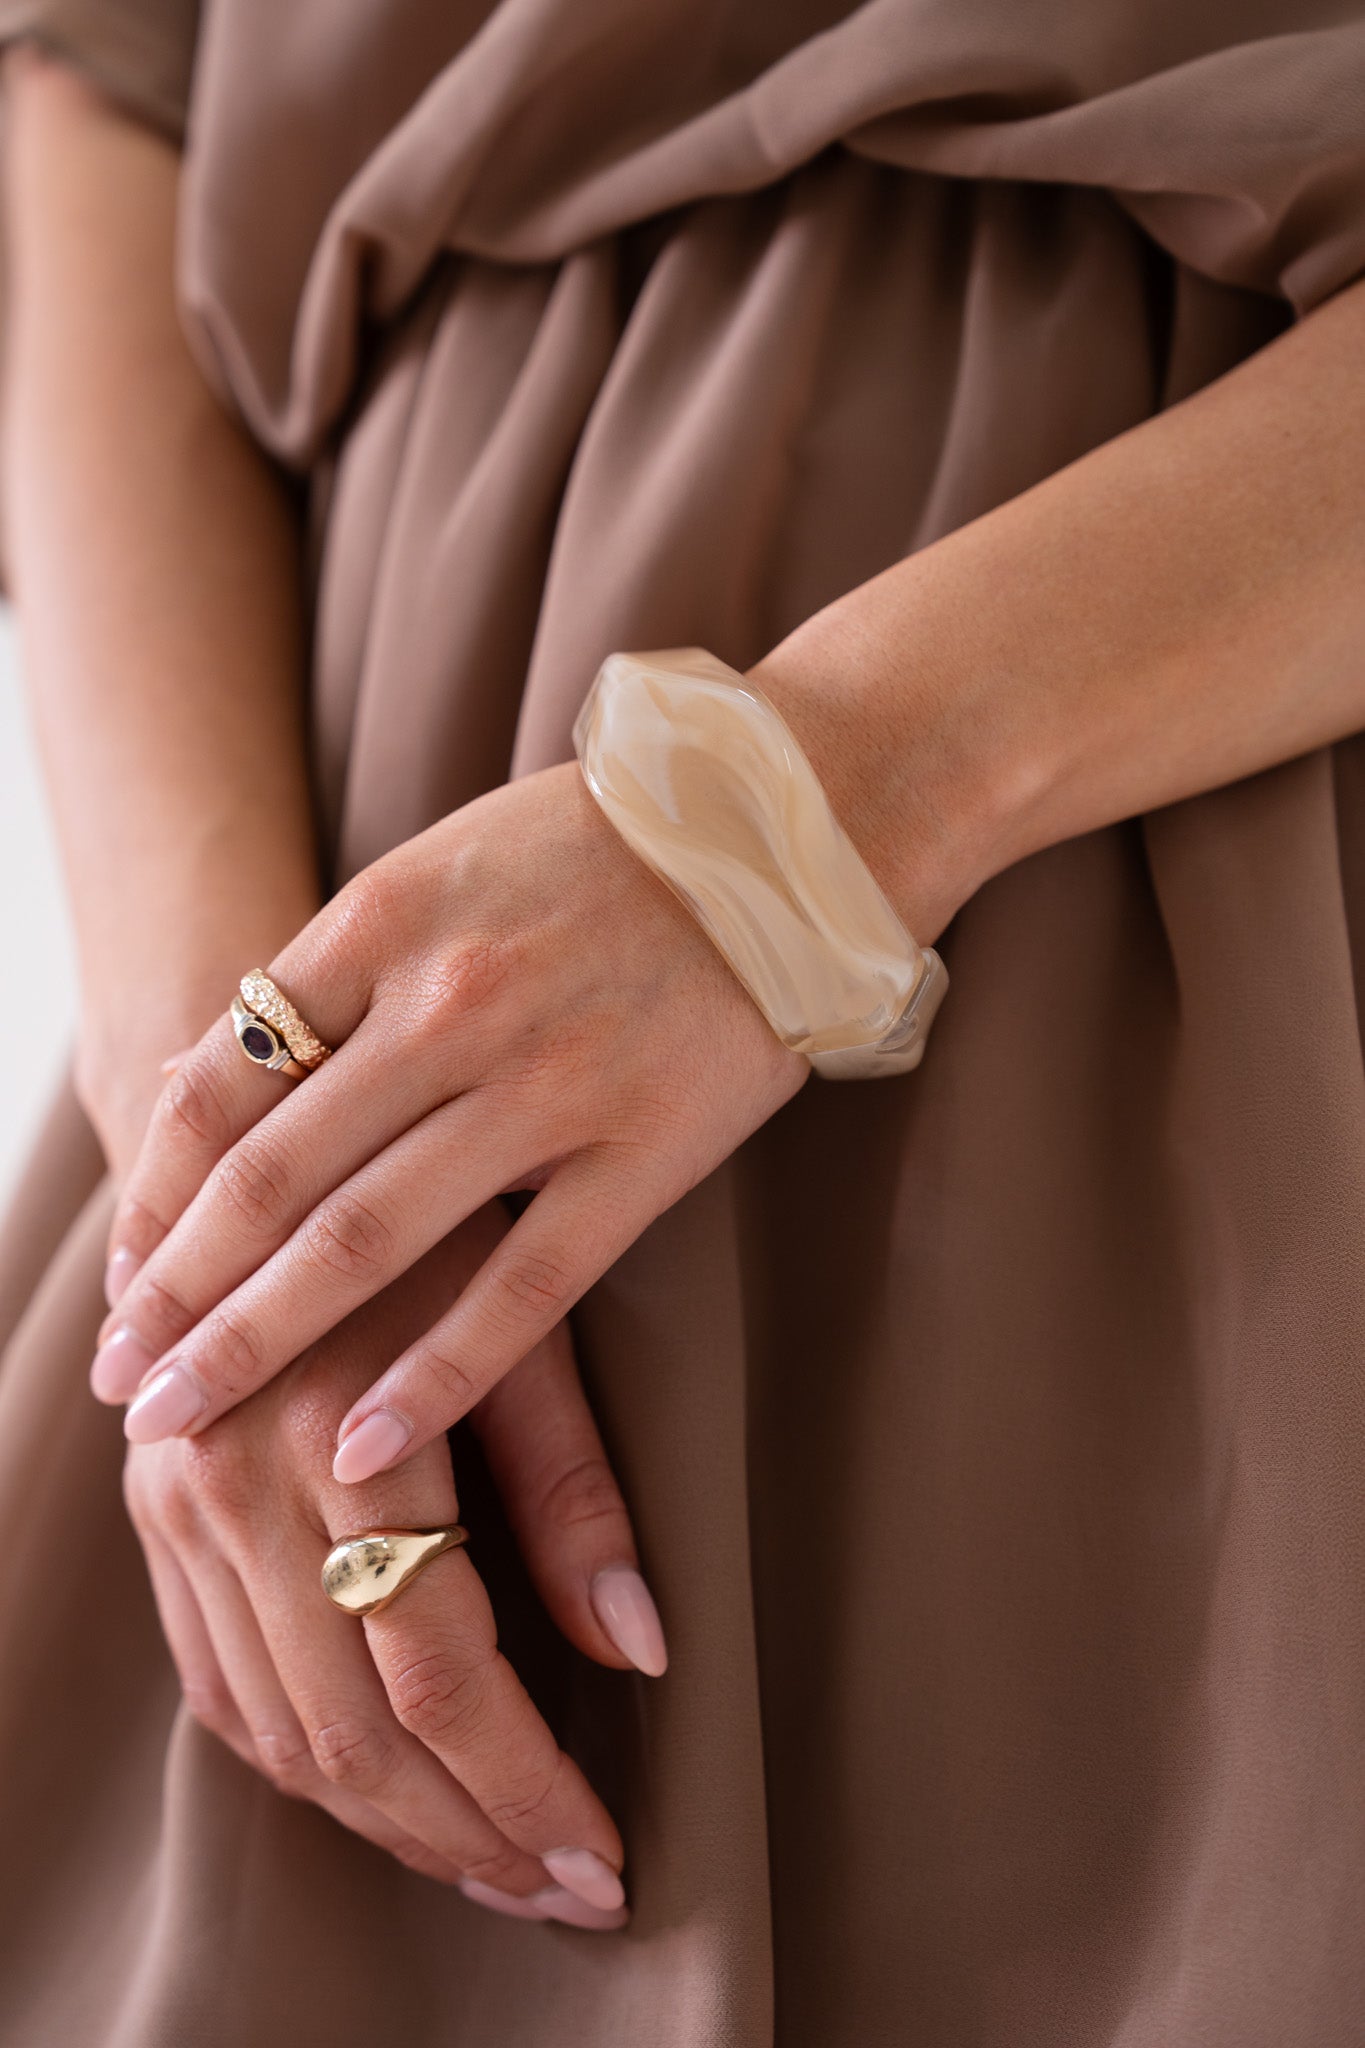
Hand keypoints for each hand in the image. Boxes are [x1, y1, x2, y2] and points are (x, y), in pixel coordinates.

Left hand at [94, 759, 805, 1476]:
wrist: (782, 826)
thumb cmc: (596, 844)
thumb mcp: (437, 868)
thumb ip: (332, 976)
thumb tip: (200, 1084)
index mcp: (382, 923)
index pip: (222, 1082)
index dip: (154, 1193)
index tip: (123, 1275)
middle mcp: (447, 1007)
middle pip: (270, 1180)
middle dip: (177, 1294)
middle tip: (117, 1381)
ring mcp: (547, 1086)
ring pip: (371, 1243)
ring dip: (261, 1344)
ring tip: (181, 1424)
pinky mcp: (642, 1155)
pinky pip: (523, 1291)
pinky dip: (434, 1376)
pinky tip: (361, 1442)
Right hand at [125, 1211, 663, 1928]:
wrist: (274, 1132)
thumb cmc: (433, 1213)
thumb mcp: (527, 1318)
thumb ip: (573, 1490)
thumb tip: (643, 1650)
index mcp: (337, 1430)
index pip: (440, 1671)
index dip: (526, 1781)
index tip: (604, 1856)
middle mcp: (232, 1483)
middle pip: (351, 1730)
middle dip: (466, 1832)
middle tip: (561, 1888)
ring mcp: (175, 1507)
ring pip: (276, 1733)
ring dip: (388, 1823)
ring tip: (493, 1865)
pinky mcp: (155, 1519)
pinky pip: (217, 1691)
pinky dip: (303, 1766)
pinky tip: (387, 1795)